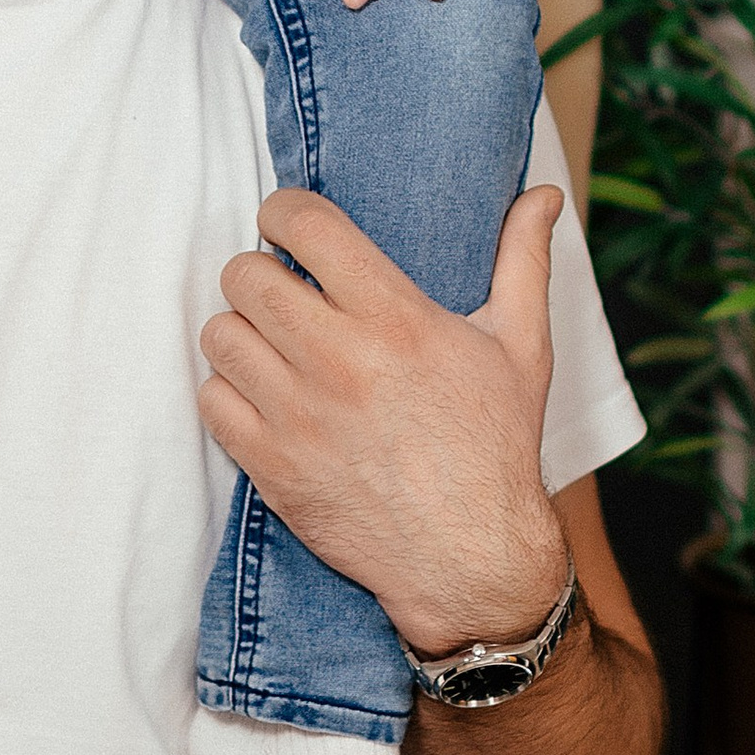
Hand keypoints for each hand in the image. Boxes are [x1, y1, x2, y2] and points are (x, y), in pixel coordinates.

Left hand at [197, 180, 567, 655]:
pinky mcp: (271, 466)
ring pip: (219, 334)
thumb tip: (543, 194)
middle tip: (284, 290)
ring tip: (272, 343)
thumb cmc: (496, 447)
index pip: (304, 226)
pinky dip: (228, 393)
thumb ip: (524, 260)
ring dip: (241, 332)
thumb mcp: (522, 347)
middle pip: (245, 275)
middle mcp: (339, 362)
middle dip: (260, 271)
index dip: (284, 212)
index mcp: (395, 320)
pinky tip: (263, 396)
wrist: (472, 560)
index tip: (289, 224)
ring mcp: (298, 417)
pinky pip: (211, 400)